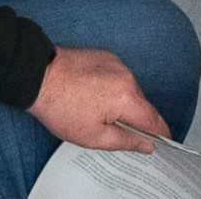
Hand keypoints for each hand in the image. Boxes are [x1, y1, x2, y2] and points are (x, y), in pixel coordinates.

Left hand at [30, 49, 169, 153]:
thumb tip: (147, 144)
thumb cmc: (60, 106)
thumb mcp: (94, 136)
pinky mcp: (106, 56)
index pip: (154, 121)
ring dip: (121, 102)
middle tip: (113, 129)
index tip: (162, 141)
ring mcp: (117, 63)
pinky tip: (92, 95)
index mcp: (127, 98)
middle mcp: (127, 77)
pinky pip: (118, 77)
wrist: (37, 76)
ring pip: (130, 90)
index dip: (160, 134)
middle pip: (142, 105)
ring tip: (95, 110)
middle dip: (134, 119)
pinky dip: (112, 88)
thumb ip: (126, 141)